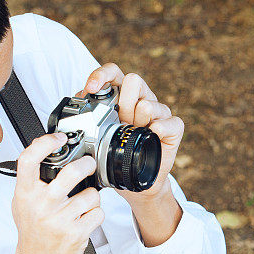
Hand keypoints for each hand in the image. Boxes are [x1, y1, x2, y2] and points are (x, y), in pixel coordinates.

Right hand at [11, 133, 104, 253]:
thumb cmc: (32, 235)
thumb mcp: (22, 205)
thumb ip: (32, 182)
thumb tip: (47, 153)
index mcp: (25, 194)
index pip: (29, 159)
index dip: (45, 143)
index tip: (59, 137)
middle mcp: (41, 205)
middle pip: (71, 172)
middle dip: (86, 165)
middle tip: (88, 165)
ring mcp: (59, 220)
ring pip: (91, 194)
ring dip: (91, 199)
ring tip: (80, 208)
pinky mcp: (76, 233)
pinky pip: (98, 213)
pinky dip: (96, 215)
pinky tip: (84, 221)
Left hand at [78, 63, 183, 201]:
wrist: (134, 182)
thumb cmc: (116, 155)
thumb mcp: (97, 132)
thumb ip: (89, 112)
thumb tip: (79, 97)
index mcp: (123, 96)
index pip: (113, 72)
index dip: (101, 76)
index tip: (90, 89)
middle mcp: (142, 99)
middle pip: (134, 81)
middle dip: (123, 105)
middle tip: (120, 123)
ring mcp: (159, 112)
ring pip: (148, 104)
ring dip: (138, 123)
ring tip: (135, 135)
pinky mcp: (174, 127)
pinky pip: (169, 122)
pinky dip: (159, 130)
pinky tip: (152, 136)